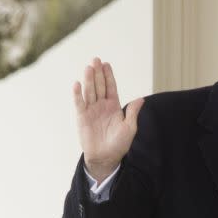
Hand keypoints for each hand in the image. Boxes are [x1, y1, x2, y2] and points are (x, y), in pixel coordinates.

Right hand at [72, 57, 143, 181]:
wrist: (106, 158)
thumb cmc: (119, 144)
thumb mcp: (129, 128)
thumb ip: (132, 112)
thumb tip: (141, 99)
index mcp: (113, 106)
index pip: (111, 87)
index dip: (108, 76)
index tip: (106, 64)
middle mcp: (101, 106)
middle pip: (99, 86)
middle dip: (98, 73)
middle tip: (96, 59)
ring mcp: (91, 110)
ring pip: (89, 92)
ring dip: (88, 80)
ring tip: (88, 68)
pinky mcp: (82, 117)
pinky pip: (79, 104)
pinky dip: (77, 94)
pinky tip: (77, 84)